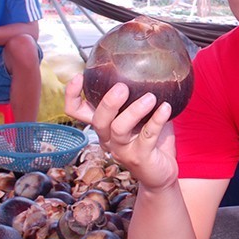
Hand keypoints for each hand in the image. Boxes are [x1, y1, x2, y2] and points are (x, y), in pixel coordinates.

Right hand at [64, 74, 177, 190]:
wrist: (161, 172)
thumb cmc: (149, 139)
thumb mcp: (140, 116)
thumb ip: (137, 96)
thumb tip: (147, 66)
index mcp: (103, 126)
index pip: (76, 112)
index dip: (71, 96)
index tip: (78, 77)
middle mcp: (107, 138)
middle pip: (98, 120)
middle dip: (108, 103)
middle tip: (122, 87)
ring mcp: (122, 150)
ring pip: (119, 129)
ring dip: (134, 111)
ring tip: (150, 97)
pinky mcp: (140, 157)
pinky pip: (147, 137)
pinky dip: (157, 120)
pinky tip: (166, 108)